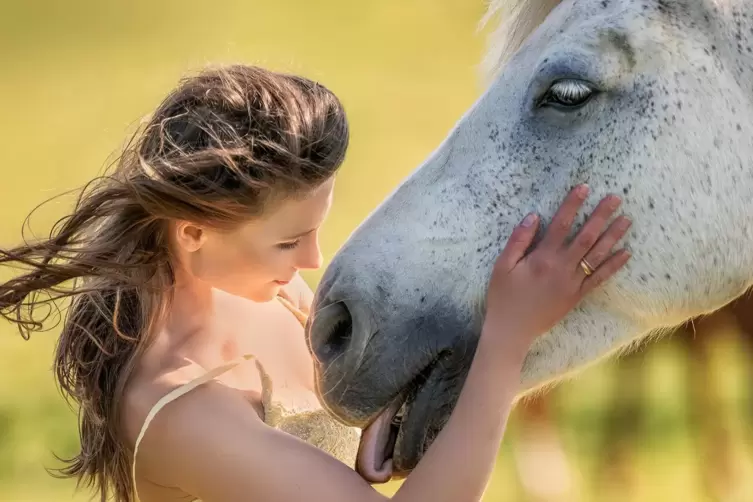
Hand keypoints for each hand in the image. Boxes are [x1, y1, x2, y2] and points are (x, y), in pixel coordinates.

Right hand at [483, 184, 631, 350]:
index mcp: (542, 258)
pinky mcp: (577, 296)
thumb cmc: (503, 297)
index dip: (572, 204)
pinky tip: (626, 253)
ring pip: (597, 255)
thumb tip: (534, 217)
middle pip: (586, 237)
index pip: (561, 225)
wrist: (512, 330)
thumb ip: (518, 240)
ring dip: (613, 236)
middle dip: (601, 215)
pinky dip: (614, 266)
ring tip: (626, 219)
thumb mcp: (502, 266)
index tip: (584, 187)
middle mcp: (562, 268)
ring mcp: (572, 283)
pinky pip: (599, 279)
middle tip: (616, 198)